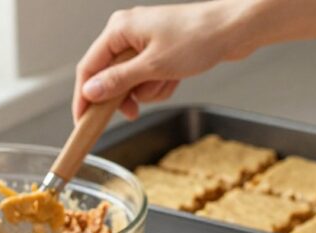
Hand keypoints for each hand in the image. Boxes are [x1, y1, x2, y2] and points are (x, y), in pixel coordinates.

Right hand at [73, 1, 256, 121]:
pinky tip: (175, 78)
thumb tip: (90, 92)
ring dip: (149, 91)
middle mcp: (128, 33)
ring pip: (131, 82)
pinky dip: (160, 85)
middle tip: (135, 110)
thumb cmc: (198, 38)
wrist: (234, 29)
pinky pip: (148, 79)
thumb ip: (118, 81)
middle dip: (127, 95)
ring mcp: (144, 43)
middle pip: (110, 77)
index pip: (88, 68)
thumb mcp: (153, 66)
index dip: (83, 97)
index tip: (81, 121)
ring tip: (168, 81)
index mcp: (119, 29)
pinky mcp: (159, 52)